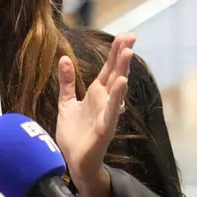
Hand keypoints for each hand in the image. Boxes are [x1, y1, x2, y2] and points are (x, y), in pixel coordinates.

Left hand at [55, 34, 135, 196]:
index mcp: (97, 94)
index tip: (124, 35)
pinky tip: (121, 82)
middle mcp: (105, 101)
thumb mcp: (66, 102)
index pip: (108, 68)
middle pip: (115, 73)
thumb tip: (65, 57)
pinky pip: (112, 110)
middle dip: (122, 55)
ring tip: (127, 52)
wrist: (74, 161)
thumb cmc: (74, 134)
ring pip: (117, 89)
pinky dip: (117, 96)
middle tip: (131, 36)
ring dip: (122, 70)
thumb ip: (66, 81)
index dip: (115, 52)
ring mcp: (107, 113)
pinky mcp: (104, 127)